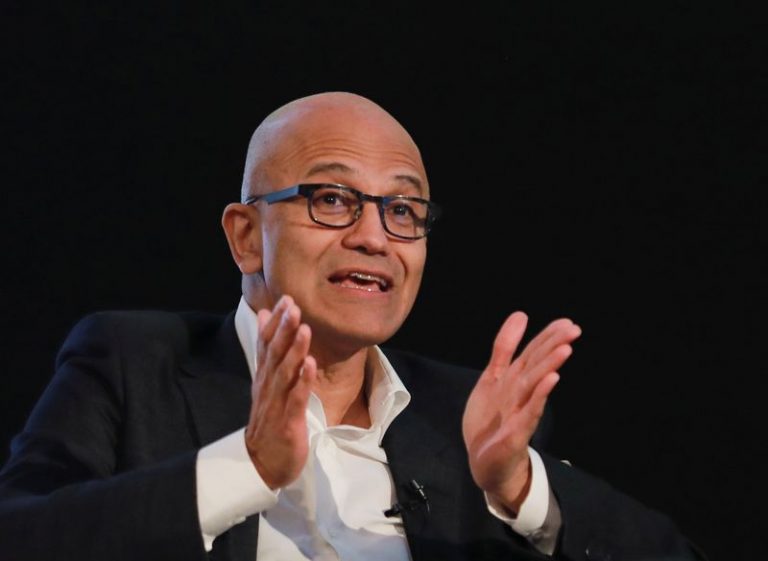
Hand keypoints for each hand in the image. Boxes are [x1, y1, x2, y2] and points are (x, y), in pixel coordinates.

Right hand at [244, 295, 316, 488]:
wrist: (262, 464)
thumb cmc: (270, 419)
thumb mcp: (266, 382)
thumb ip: (267, 351)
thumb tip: (265, 317)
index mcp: (264, 377)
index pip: (267, 345)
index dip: (275, 322)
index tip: (285, 299)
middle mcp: (268, 387)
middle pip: (274, 354)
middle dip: (284, 329)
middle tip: (292, 305)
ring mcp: (277, 404)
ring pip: (284, 373)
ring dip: (294, 350)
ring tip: (304, 328)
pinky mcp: (288, 422)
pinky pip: (295, 399)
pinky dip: (302, 381)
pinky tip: (309, 365)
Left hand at [462, 312, 580, 513]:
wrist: (484, 462)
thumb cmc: (491, 420)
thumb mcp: (493, 377)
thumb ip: (505, 347)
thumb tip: (521, 314)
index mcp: (515, 379)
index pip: (534, 352)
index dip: (548, 336)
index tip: (567, 321)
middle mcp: (521, 393)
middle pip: (538, 365)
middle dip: (554, 346)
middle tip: (574, 329)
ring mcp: (520, 411)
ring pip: (535, 384)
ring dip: (549, 366)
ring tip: (565, 349)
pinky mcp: (517, 432)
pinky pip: (530, 411)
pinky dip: (540, 395)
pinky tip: (552, 380)